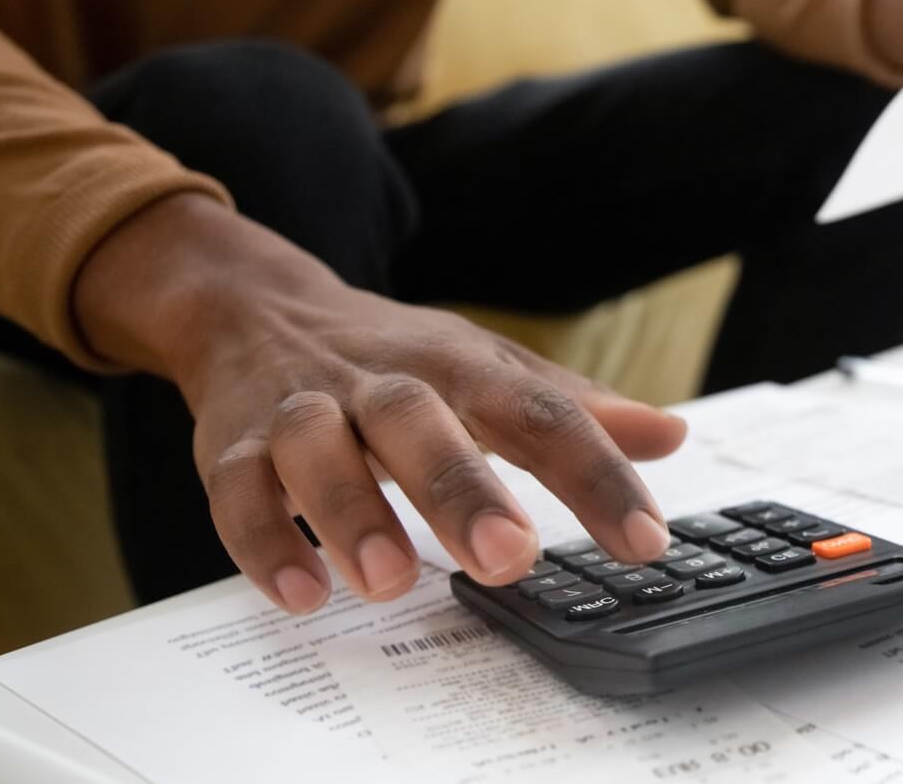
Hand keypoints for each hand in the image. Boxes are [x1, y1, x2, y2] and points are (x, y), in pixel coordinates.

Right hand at [75, 195, 686, 612]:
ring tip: (391, 580)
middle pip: (418, 420)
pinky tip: (303, 595)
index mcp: (459, 365)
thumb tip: (671, 434)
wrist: (256, 308)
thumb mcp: (488, 368)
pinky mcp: (232, 445)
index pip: (538, 412)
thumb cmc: (396, 357)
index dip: (596, 475)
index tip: (645, 540)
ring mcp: (303, 409)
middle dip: (460, 488)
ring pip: (318, 448)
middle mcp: (381, 382)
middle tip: (509, 558)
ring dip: (351, 512)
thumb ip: (573, 409)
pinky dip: (265, 542)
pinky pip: (237, 490)